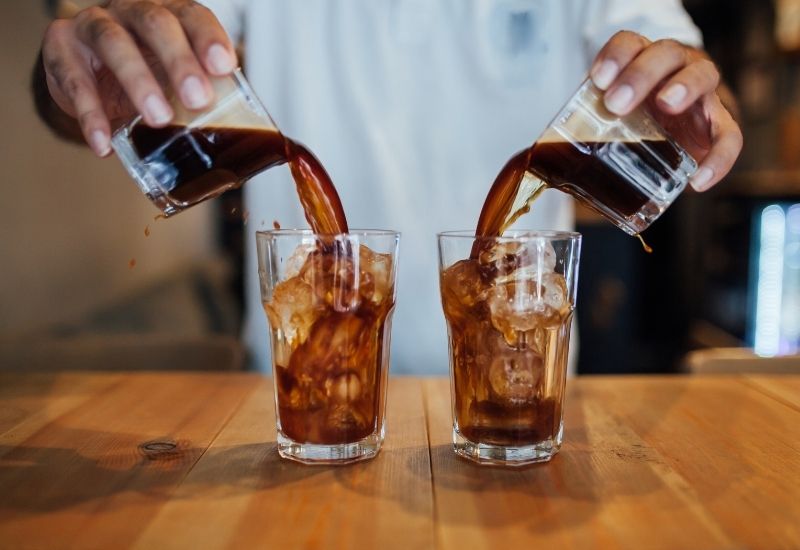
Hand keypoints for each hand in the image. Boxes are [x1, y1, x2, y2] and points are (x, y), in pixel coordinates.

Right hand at [41, 0, 237, 156]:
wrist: (85, 73)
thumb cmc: (141, 72)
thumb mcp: (172, 79)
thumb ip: (201, 93)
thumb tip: (243, 136)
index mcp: (167, 15)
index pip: (192, 16)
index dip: (208, 38)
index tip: (224, 66)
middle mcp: (130, 12)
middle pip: (156, 23)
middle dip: (179, 61)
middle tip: (198, 98)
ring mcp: (94, 25)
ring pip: (114, 42)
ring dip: (139, 82)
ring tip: (157, 118)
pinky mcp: (61, 48)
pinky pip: (75, 79)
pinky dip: (90, 115)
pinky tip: (104, 142)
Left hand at [590, 31, 742, 191]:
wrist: (671, 127)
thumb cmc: (631, 117)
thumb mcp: (606, 115)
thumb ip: (581, 128)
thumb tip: (539, 163)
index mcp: (642, 61)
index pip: (631, 44)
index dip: (616, 56)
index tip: (598, 79)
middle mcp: (675, 69)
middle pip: (666, 54)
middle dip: (641, 74)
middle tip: (617, 102)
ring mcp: (700, 94)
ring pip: (702, 75)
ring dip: (684, 86)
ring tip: (666, 103)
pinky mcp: (718, 124)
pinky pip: (729, 136)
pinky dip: (719, 157)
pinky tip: (699, 180)